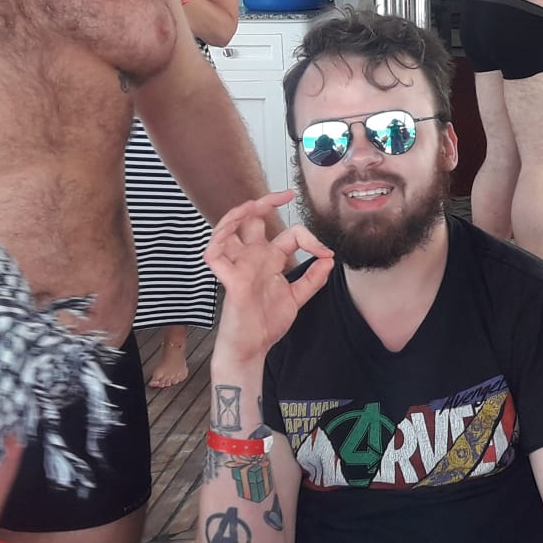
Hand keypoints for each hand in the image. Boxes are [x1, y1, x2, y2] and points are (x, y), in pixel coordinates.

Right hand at [204, 191, 334, 357]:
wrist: (253, 348)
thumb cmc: (267, 322)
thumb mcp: (297, 297)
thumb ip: (312, 279)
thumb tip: (329, 258)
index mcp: (269, 260)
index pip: (288, 233)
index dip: (309, 237)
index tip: (325, 252)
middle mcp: (252, 258)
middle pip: (251, 220)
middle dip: (264, 202)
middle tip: (284, 194)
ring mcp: (238, 266)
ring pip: (226, 229)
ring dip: (237, 213)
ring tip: (253, 205)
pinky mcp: (229, 280)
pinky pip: (214, 253)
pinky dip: (219, 238)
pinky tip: (231, 228)